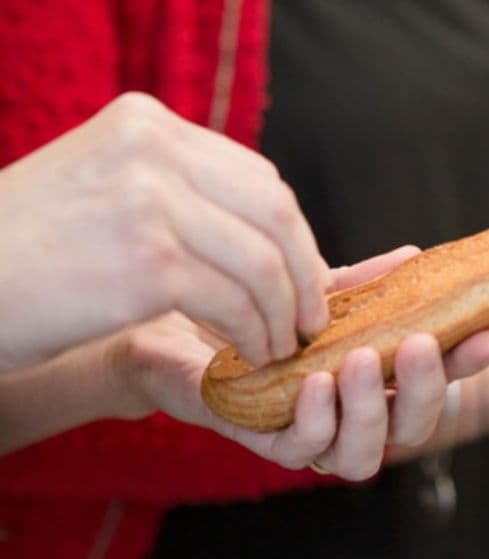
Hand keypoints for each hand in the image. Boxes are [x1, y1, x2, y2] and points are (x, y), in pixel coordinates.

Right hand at [0, 92, 328, 371]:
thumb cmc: (30, 250)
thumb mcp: (107, 190)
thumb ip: (180, 193)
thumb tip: (269, 238)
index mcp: (147, 125)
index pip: (257, 177)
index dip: (293, 235)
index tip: (304, 277)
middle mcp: (152, 149)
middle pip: (274, 211)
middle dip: (304, 272)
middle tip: (311, 317)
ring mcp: (148, 202)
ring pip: (262, 262)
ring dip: (284, 313)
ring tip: (281, 346)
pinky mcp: (145, 262)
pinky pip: (234, 303)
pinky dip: (255, 335)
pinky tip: (250, 356)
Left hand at [109, 247, 488, 480]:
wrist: (177, 323)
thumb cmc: (256, 312)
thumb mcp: (318, 292)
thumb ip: (367, 285)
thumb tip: (414, 256)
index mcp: (373, 378)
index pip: (433, 380)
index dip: (466, 363)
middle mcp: (349, 414)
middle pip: (410, 430)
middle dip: (423, 392)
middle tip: (416, 345)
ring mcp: (310, 432)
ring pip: (362, 457)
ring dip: (370, 411)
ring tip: (360, 362)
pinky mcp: (263, 439)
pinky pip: (302, 451)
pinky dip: (317, 420)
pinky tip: (316, 382)